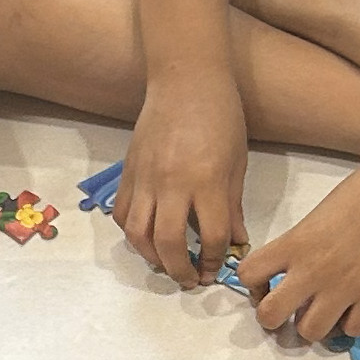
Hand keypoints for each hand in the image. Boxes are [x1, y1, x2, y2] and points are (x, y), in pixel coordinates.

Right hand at [118, 74, 248, 286]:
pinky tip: (146, 236)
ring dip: (151, 257)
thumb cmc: (220, 116)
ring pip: (137, 234)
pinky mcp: (128, 171)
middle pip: (168, 243)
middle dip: (179, 270)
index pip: (209, 236)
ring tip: (165, 263)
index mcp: (206, 180)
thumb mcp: (237, 163)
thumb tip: (235, 241)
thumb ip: (232, 205)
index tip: (215, 267)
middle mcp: (171, 183)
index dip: (213, 259)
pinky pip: (122, 212)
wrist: (185, 80)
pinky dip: (131, 232)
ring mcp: (145, 178)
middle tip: (189, 280)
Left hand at [243, 152, 359, 345]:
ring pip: (310, 333)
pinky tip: (355, 307)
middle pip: (270, 317)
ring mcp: (345, 287)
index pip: (248, 275)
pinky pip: (352, 331)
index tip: (268, 283)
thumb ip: (300, 247)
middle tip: (290, 308)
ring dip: (313, 325)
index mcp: (294, 243)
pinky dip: (350, 323)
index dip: (253, 285)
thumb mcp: (317, 216)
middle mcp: (313, 270)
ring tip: (325, 310)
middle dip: (275, 317)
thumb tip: (295, 274)